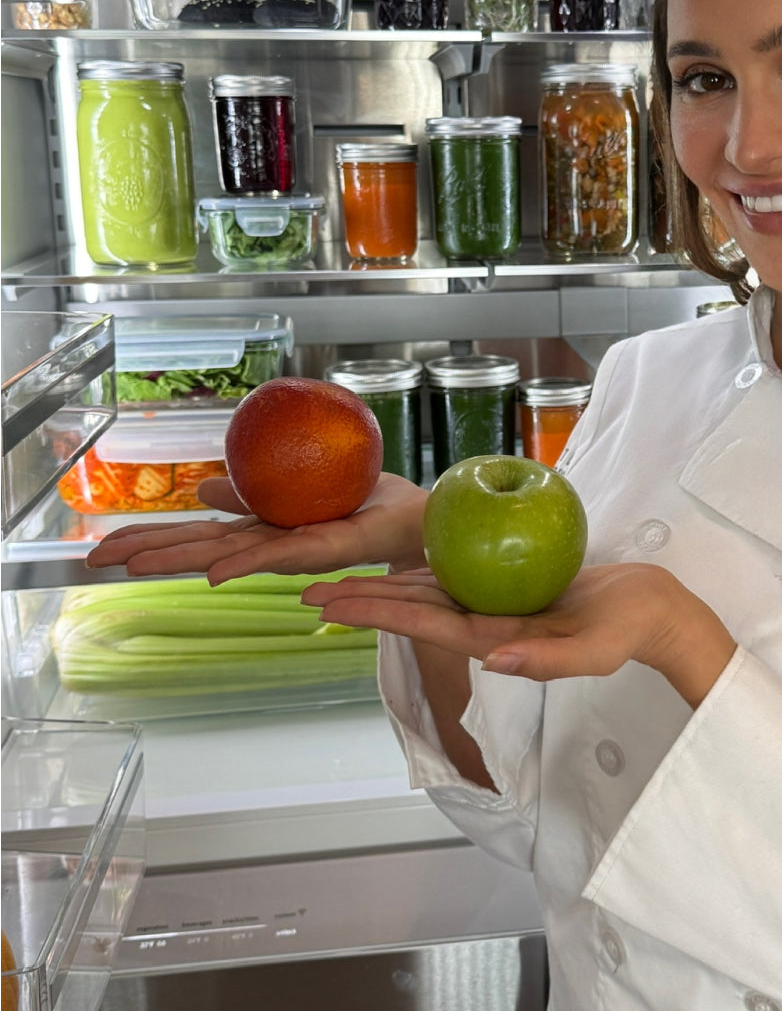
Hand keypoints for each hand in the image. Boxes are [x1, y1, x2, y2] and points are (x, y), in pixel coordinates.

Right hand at [85, 473, 428, 586]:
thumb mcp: (292, 489)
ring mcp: (294, 551)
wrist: (410, 514)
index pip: (195, 537)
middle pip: (198, 550)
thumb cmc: (359, 502)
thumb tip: (202, 487)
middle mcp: (270, 545)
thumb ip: (248, 492)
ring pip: (228, 555)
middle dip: (148, 555)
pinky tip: (212, 573)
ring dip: (181, 560)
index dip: (150, 542)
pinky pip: (280, 553)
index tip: (100, 549)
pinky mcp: (326, 548)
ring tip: (135, 566)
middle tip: (92, 561)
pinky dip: (244, 564)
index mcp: (260, 530)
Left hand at [305, 563, 736, 707]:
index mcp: (499, 642)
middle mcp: (488, 627)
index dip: (379, 615)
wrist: (651, 610)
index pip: (426, 627)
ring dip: (383, 589)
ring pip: (428, 596)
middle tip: (309, 592)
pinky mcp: (509, 589)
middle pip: (414, 613)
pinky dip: (423, 571)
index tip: (334, 606)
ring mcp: (497, 608)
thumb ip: (548, 660)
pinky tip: (400, 561)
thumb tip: (495, 662)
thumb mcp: (596, 648)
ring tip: (339, 581)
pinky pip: (457, 578)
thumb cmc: (628, 629)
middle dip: (363, 603)